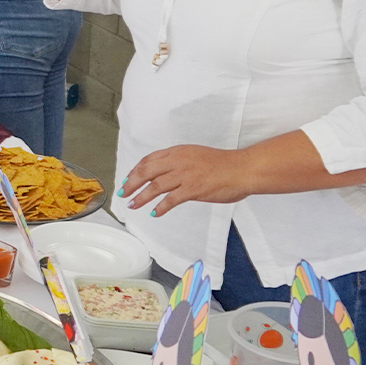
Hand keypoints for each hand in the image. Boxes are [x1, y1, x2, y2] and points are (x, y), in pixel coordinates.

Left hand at [121, 145, 257, 216]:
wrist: (242, 169)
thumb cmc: (223, 164)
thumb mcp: (196, 155)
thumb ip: (179, 162)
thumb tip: (165, 172)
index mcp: (178, 151)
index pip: (150, 159)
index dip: (136, 170)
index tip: (128, 178)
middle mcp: (178, 161)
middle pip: (146, 171)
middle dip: (131, 183)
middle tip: (123, 192)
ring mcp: (185, 175)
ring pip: (155, 186)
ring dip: (141, 197)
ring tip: (133, 204)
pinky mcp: (193, 189)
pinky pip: (170, 200)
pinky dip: (160, 207)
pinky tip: (155, 213)